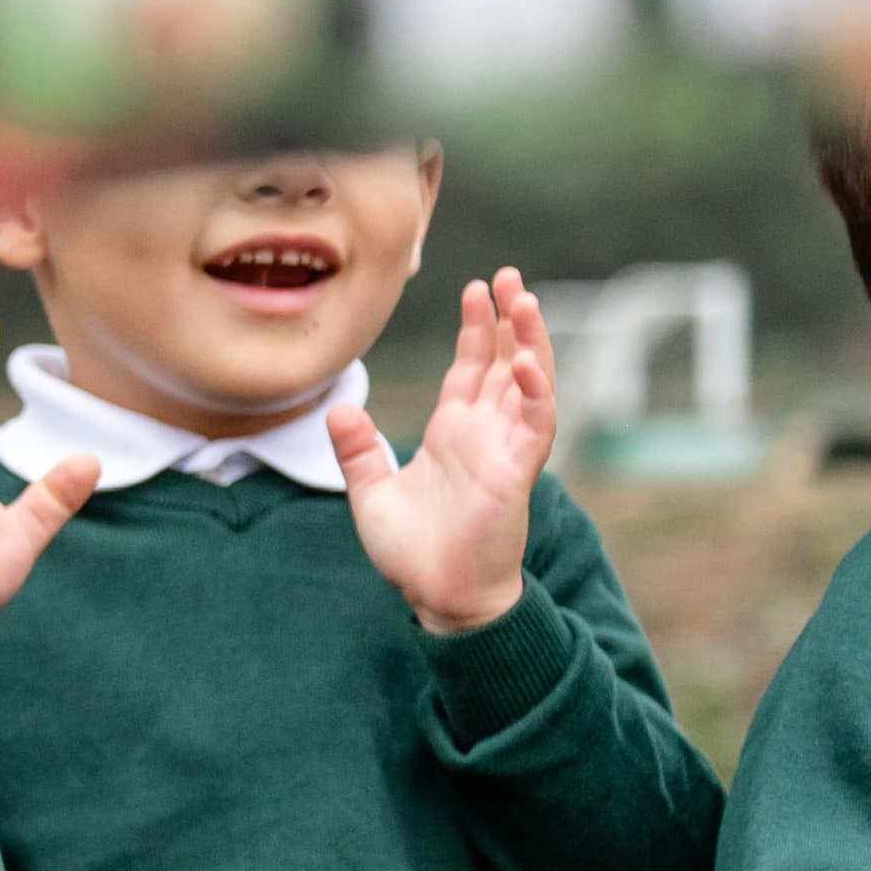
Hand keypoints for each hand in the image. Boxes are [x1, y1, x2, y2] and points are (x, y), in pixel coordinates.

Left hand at [342, 266, 550, 635]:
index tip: (474, 288)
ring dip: (530, 343)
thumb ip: (358, 450)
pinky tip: (525, 363)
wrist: (437, 595)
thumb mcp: (371, 492)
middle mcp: (483, 435)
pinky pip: (534, 427)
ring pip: (528, 385)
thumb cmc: (412, 551)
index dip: (476, 330)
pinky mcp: (517, 474)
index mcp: (453, 433)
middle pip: (502, 364)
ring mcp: (504, 451)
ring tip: (526, 300)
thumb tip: (336, 408)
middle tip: (510, 275)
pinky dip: (534, 394)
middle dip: (509, 320)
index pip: (470, 369)